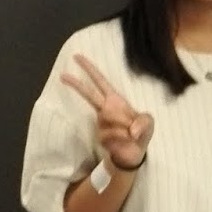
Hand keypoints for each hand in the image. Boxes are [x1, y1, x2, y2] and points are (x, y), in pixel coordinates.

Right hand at [61, 54, 153, 171]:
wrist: (134, 154)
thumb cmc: (141, 132)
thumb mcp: (148, 123)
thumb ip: (144, 122)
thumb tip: (132, 130)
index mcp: (115, 100)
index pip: (101, 82)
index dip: (90, 70)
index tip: (77, 57)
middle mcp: (105, 109)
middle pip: (89, 94)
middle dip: (77, 84)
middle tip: (62, 75)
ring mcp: (101, 123)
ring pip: (108, 118)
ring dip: (124, 125)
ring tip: (131, 133)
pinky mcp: (100, 136)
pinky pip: (111, 133)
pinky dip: (122, 137)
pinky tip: (126, 140)